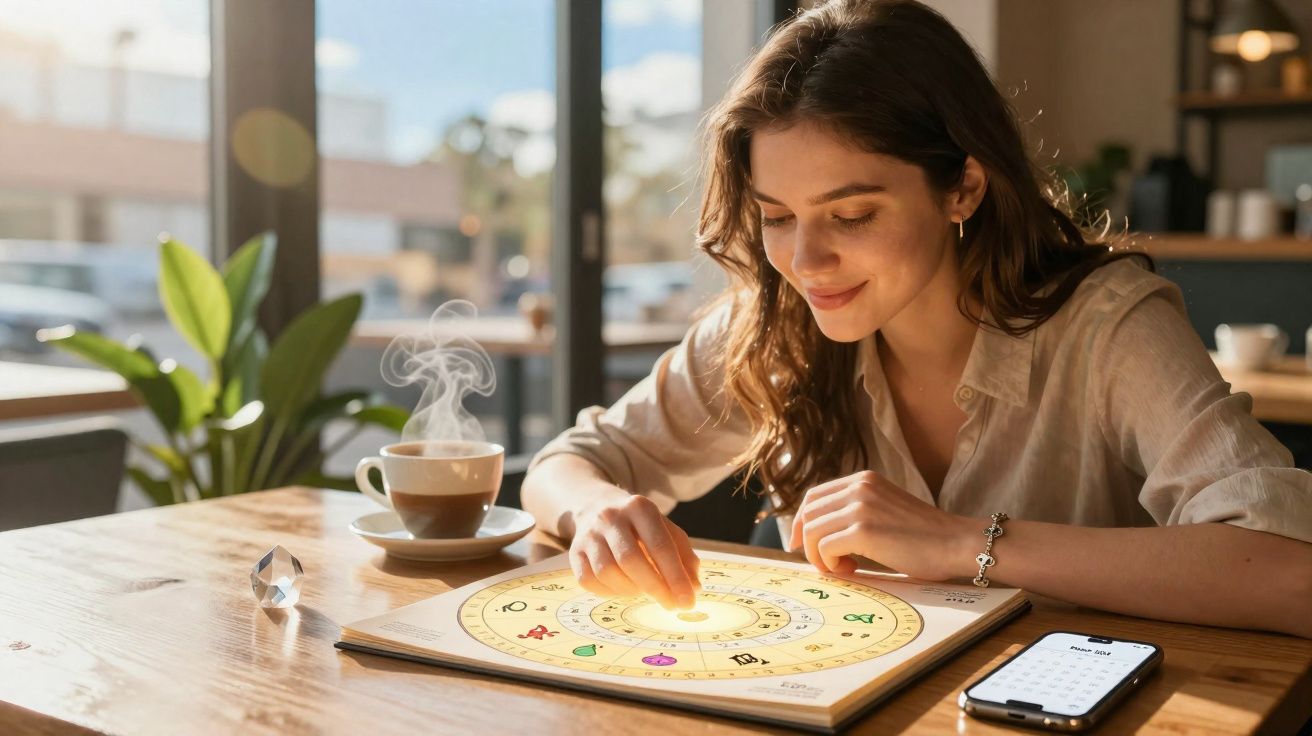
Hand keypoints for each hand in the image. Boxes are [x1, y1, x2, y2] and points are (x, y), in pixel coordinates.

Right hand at [568, 494, 700, 608]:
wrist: (597, 506)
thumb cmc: (640, 526)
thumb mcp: (666, 530)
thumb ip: (684, 557)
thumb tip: (694, 589)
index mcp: (640, 508)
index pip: (660, 545)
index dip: (675, 577)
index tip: (687, 601)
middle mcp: (611, 517)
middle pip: (631, 559)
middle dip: (655, 587)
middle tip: (670, 605)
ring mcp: (589, 534)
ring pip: (607, 571)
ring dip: (630, 590)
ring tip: (643, 591)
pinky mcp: (574, 551)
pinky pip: (588, 580)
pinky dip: (609, 592)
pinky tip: (622, 589)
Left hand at [789, 470, 976, 580]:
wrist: (957, 543)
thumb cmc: (925, 537)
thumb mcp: (885, 509)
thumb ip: (858, 511)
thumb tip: (821, 534)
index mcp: (863, 480)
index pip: (814, 496)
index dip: (801, 522)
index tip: (801, 544)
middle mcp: (859, 487)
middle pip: (807, 512)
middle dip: (805, 540)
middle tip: (819, 563)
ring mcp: (860, 507)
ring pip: (812, 531)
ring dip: (818, 556)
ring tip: (842, 568)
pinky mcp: (863, 530)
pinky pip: (824, 548)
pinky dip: (829, 564)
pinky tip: (851, 570)